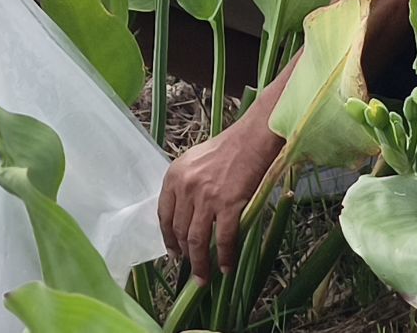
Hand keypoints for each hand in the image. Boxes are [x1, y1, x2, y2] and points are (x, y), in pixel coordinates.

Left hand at [160, 119, 282, 278]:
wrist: (253, 138)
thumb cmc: (227, 148)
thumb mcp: (195, 162)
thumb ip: (185, 186)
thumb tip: (185, 217)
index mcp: (174, 176)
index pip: (164, 215)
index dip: (168, 238)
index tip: (173, 252)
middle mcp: (186, 188)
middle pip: (180, 231)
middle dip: (185, 254)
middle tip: (191, 267)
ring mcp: (206, 197)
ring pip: (197, 240)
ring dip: (200, 263)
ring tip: (204, 278)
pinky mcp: (228, 205)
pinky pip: (224, 239)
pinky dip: (225, 257)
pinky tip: (227, 267)